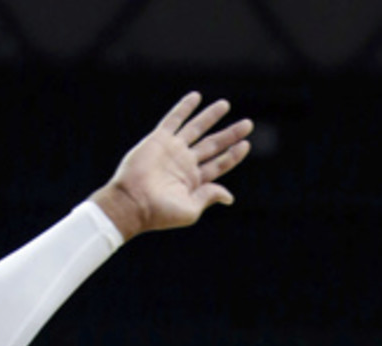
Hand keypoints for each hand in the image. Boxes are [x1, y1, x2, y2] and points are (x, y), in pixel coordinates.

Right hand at [92, 93, 252, 238]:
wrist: (133, 203)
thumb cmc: (160, 213)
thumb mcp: (191, 210)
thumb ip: (209, 196)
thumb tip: (229, 196)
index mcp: (194, 181)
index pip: (219, 164)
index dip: (233, 154)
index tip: (246, 144)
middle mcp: (185, 164)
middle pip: (213, 145)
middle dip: (230, 134)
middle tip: (248, 124)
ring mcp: (173, 150)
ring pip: (196, 129)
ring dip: (211, 117)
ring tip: (225, 105)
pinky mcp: (159, 140)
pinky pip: (174, 119)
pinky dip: (184, 108)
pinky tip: (196, 97)